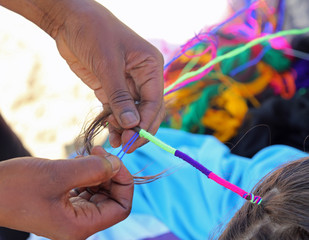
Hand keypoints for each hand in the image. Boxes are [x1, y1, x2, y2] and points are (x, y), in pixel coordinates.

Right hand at [0, 146, 133, 239]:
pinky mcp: (65, 202)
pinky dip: (88, 173)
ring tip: (87, 154)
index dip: (124, 182)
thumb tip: (116, 164)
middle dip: (111, 172)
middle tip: (99, 151)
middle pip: (113, 198)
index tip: (115, 160)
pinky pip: (87, 187)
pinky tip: (79, 160)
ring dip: (99, 170)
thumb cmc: (16, 187)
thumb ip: (92, 170)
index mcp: (80, 226)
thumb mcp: (58, 175)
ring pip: (101, 191)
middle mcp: (79, 223)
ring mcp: (72, 213)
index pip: (121, 207)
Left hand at [53, 0, 164, 150]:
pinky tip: (111, 134)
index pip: (154, 102)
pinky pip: (117, 110)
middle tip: (126, 146)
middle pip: (147, 111)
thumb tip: (131, 125)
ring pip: (132, 113)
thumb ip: (119, 96)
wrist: (70, 20)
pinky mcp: (111, 88)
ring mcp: (127, 84)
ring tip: (116, 143)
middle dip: (138, 129)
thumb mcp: (108, 63)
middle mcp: (143, 77)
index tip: (134, 140)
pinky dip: (115, 123)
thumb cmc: (94, 32)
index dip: (146, 123)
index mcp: (150, 67)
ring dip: (126, 129)